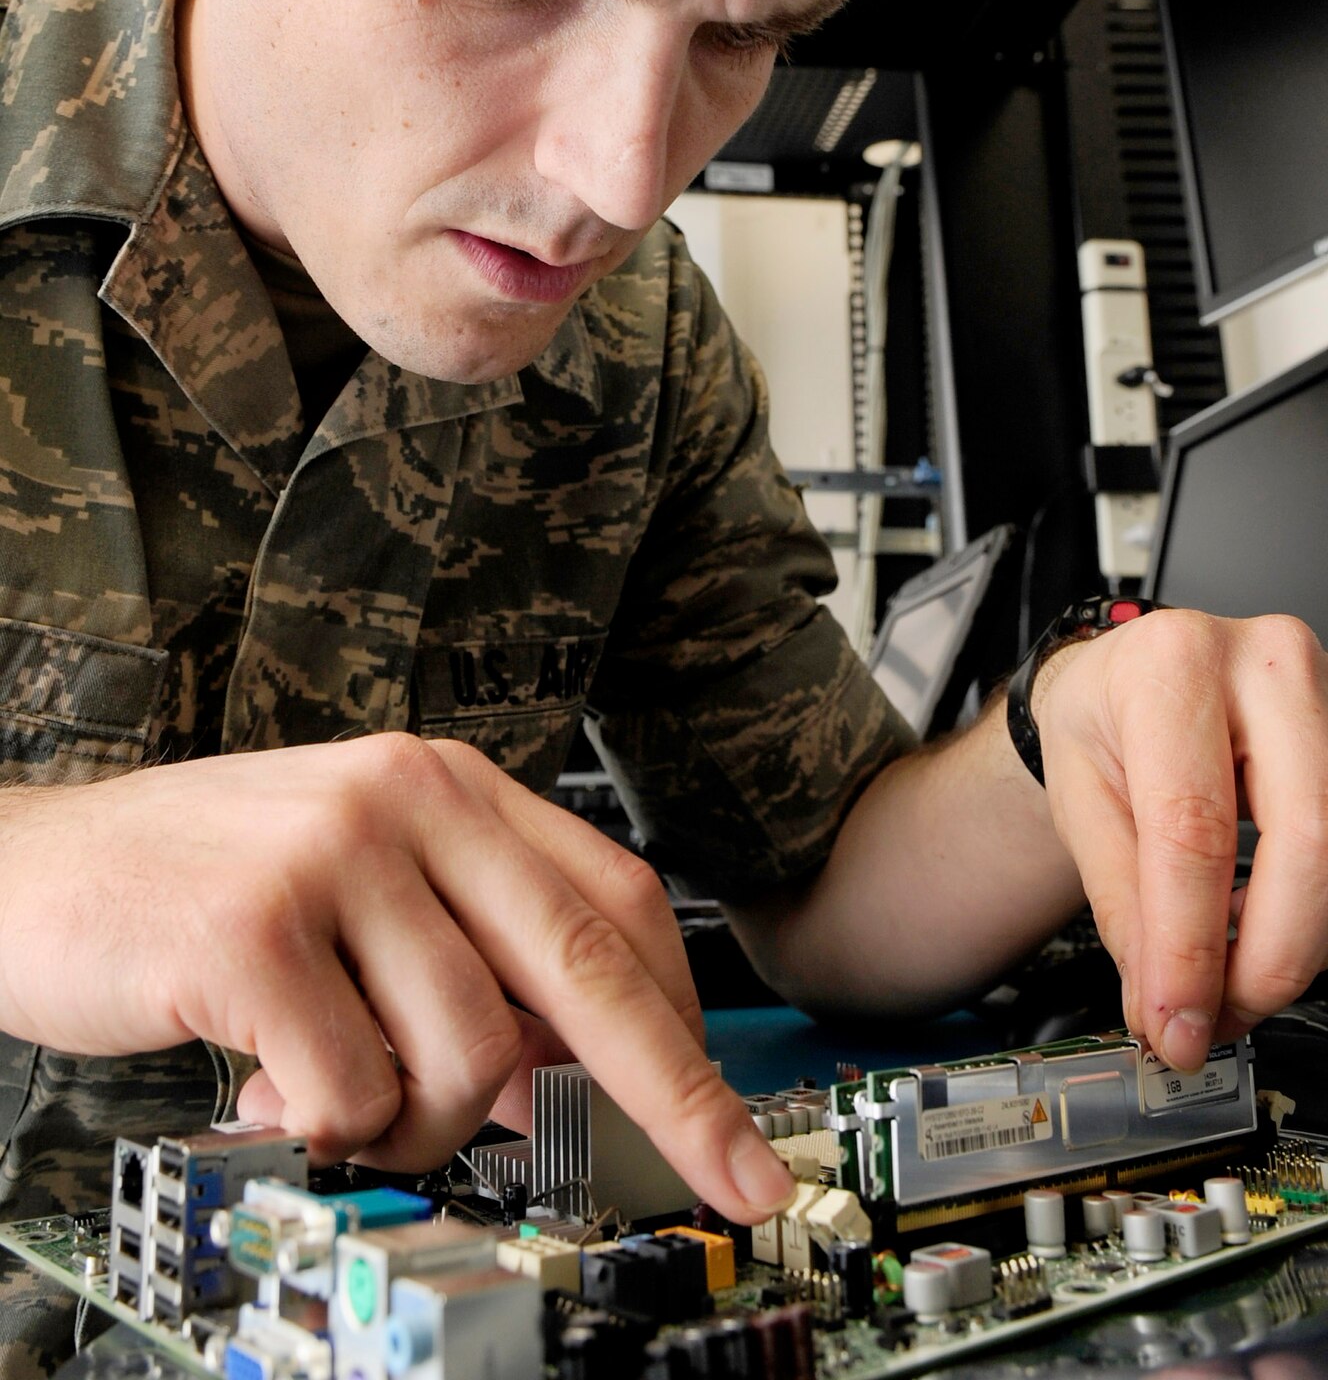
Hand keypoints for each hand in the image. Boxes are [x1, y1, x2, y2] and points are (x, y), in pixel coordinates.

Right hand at [0, 735, 793, 1222]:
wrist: (30, 867)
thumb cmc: (203, 888)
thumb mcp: (358, 888)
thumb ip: (464, 953)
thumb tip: (570, 1074)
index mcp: (446, 785)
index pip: (614, 897)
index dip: (683, 1013)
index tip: (728, 1107)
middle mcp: (405, 799)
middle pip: (585, 964)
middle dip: (674, 1092)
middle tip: (733, 1177)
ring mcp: (331, 857)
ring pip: (467, 1054)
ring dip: (416, 1124)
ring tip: (336, 1100)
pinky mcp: (254, 929)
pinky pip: (356, 1092)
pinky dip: (329, 1126)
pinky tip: (270, 1088)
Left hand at [1034, 610, 1327, 1067]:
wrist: (1134, 673)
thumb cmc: (1105, 718)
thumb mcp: (1081, 800)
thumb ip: (1124, 906)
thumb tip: (1164, 1005)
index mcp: (1174, 666)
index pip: (1194, 827)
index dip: (1191, 945)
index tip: (1177, 1022)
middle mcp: (1266, 666)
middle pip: (1306, 844)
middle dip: (1266, 959)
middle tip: (1214, 1017)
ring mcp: (1326, 694)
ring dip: (1288, 943)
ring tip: (1223, 979)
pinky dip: (1304, 910)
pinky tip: (1255, 925)